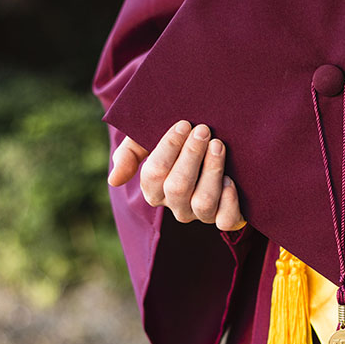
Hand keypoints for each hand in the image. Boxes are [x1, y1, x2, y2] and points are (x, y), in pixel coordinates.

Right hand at [108, 120, 246, 231]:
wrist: (209, 145)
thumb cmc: (177, 143)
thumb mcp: (147, 141)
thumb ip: (128, 155)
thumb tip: (114, 181)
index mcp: (154, 189)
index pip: (154, 173)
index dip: (169, 148)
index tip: (183, 124)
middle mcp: (175, 205)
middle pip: (178, 187)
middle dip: (191, 155)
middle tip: (203, 130)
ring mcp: (199, 213)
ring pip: (203, 202)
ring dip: (211, 171)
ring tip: (218, 146)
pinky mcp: (224, 218)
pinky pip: (225, 220)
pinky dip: (229, 201)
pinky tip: (230, 179)